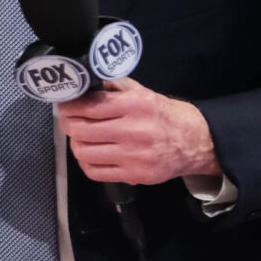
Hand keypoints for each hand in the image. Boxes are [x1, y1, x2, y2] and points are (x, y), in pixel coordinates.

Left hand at [58, 78, 221, 184]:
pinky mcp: (135, 175)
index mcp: (135, 105)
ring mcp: (134, 156)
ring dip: (76, 144)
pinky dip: (86, 163)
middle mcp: (134, 130)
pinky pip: (94, 172)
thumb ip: (113, 86)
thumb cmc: (163, 115)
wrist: (195, 142)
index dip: (69, 106)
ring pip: (83, 153)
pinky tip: (92, 155)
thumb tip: (84, 85)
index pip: (88, 106)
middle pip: (80, 130)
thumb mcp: (142, 92)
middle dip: (68, 124)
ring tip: (81, 138)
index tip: (65, 106)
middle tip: (69, 121)